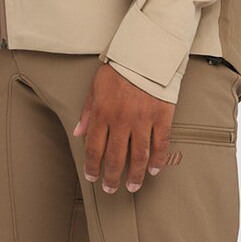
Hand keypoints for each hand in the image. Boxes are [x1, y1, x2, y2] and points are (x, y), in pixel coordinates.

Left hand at [72, 62, 172, 192]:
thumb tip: (78, 133)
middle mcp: (122, 120)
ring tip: (133, 186)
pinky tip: (154, 170)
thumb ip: (87, 112)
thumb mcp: (95, 87)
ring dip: (135, 175)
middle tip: (111, 189)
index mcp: (102, 113)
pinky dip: (157, 160)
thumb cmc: (119, 68)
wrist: (146, 52)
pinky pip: (160, 144)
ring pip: (139, 156)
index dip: (92, 166)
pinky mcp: (162, 116)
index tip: (92, 177)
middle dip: (112, 177)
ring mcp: (143, 120)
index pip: (94, 148)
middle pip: (115, 158)